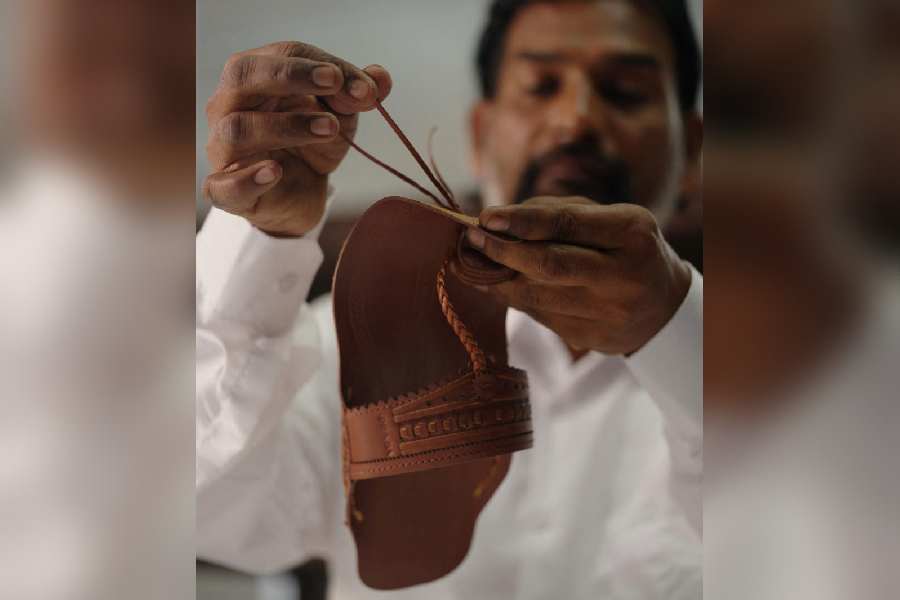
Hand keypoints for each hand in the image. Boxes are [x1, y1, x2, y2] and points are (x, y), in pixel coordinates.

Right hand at [203, 41, 391, 236]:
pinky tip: (276, 171)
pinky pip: (225, 184)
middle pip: (242, 75)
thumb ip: (357, 94)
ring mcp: (222, 149)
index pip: (281, 54)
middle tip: (333, 83)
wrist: (301, 195)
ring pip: (238, 128)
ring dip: (286, 125)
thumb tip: (380, 78)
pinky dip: (250, 177)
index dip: (321, 64)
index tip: (363, 85)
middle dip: (290, 75)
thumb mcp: (341, 115)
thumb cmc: (311, 145)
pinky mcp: (226, 192)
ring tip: (329, 129)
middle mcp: (229, 106)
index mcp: (255, 78)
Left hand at [466, 197, 691, 355]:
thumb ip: (557, 213)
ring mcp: (610, 314)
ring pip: (537, 296)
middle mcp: (624, 275)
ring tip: (476, 262)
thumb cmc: (624, 248)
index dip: (521, 221)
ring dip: (498, 279)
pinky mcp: (594, 340)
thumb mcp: (609, 219)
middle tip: (471, 239)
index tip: (486, 217)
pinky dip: (515, 299)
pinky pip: (541, 317)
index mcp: (632, 233)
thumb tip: (495, 221)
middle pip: (548, 265)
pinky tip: (499, 285)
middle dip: (501, 251)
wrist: (663, 305)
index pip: (567, 224)